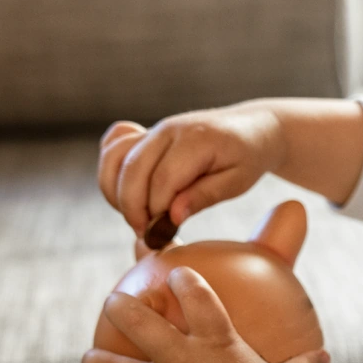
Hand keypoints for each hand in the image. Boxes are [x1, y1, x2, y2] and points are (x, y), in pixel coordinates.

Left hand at [80, 267, 328, 362]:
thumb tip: (326, 357)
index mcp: (218, 341)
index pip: (195, 294)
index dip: (181, 279)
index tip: (172, 273)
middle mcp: (182, 357)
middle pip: (138, 320)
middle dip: (121, 307)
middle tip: (113, 301)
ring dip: (98, 360)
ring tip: (90, 357)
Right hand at [98, 102, 287, 236]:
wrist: (252, 128)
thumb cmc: (248, 157)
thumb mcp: (238, 182)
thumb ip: (204, 196)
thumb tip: (170, 217)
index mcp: (196, 140)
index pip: (163, 180)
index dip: (158, 212)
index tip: (163, 235)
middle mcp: (169, 130)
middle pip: (132, 170)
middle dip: (133, 208)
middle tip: (146, 234)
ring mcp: (154, 129)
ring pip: (114, 158)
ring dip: (115, 193)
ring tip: (137, 217)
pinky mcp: (146, 134)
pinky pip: (113, 147)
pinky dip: (110, 171)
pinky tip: (126, 193)